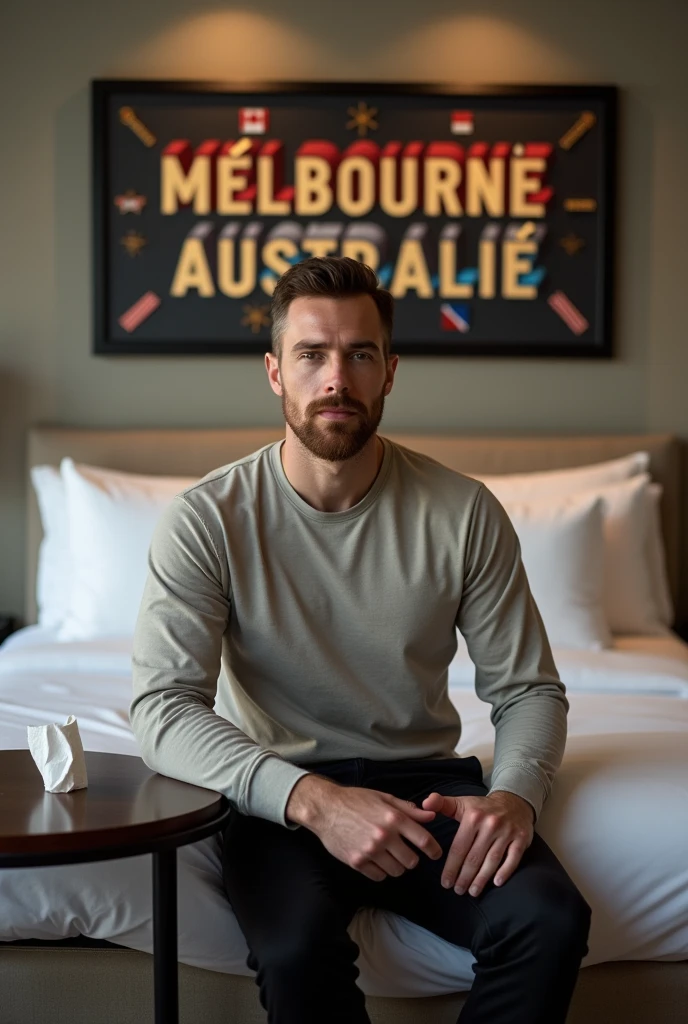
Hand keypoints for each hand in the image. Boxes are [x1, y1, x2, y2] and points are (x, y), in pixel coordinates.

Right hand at [298, 778, 443, 881]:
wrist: (325, 808)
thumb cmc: (355, 800)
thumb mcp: (384, 798)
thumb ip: (408, 809)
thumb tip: (431, 816)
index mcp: (393, 818)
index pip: (424, 840)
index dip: (434, 850)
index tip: (435, 853)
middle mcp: (384, 836)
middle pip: (412, 861)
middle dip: (412, 858)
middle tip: (405, 852)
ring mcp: (370, 851)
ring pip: (397, 871)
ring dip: (397, 865)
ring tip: (389, 855)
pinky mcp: (357, 862)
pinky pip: (379, 876)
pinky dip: (381, 871)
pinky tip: (376, 860)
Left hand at [422, 790, 533, 897]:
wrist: (514, 801)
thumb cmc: (482, 807)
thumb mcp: (461, 803)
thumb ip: (441, 803)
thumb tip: (424, 804)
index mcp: (473, 817)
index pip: (459, 847)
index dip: (451, 867)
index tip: (445, 882)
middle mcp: (490, 824)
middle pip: (474, 857)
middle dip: (464, 877)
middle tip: (458, 891)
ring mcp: (507, 832)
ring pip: (492, 860)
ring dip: (481, 879)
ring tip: (472, 892)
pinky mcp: (521, 839)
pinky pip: (513, 859)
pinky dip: (505, 872)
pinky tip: (496, 883)